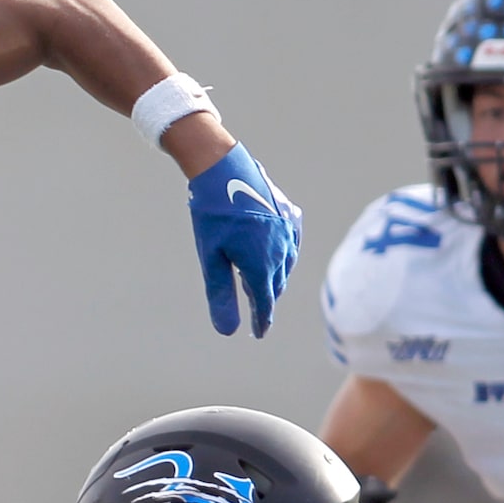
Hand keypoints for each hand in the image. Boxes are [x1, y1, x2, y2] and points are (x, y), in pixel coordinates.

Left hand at [186, 143, 300, 336]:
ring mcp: (289, 232)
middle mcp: (281, 252)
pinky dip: (284, 257)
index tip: (258, 334)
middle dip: (265, 300)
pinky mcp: (290, 216)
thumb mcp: (212, 258)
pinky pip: (292, 246)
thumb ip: (221, 295)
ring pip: (286, 266)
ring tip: (262, 286)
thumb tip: (227, 332)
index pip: (264, 303)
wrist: (224, 168)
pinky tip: (276, 257)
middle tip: (255, 312)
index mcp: (262, 266)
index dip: (261, 321)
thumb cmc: (213, 214)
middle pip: (275, 286)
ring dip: (275, 279)